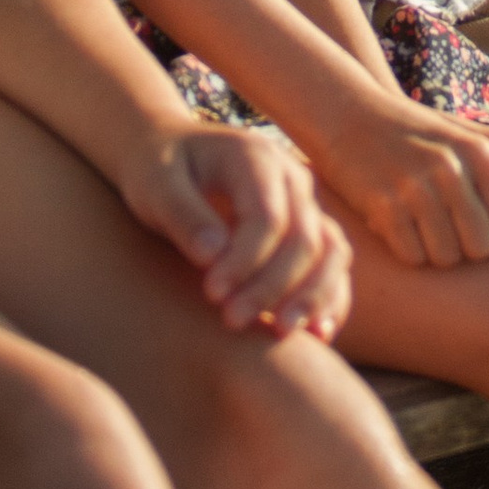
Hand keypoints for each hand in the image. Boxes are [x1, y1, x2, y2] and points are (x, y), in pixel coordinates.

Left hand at [118, 124, 352, 339]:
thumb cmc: (156, 169)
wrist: (167, 154)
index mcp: (256, 158)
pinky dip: (331, 298)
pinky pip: (333, 264)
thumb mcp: (156, 183)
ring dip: (312, 296)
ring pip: (332, 252)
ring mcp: (305, 204)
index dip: (244, 261)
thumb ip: (183, 215)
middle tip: (231, 321)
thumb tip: (213, 256)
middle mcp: (292, 179)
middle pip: (304, 239)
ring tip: (282, 333)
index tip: (211, 294)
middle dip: (272, 287)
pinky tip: (318, 333)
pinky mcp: (308, 229)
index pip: (268, 217)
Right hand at [310, 91, 488, 269]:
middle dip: (470, 249)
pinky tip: (399, 228)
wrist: (350, 113)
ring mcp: (416, 186)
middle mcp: (454, 168)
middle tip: (451, 232)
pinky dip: (408, 252)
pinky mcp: (383, 204)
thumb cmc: (421, 140)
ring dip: (437, 254)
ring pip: (448, 259)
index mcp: (483, 152)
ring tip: (424, 227)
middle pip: (483, 248)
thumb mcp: (469, 148)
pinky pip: (413, 256)